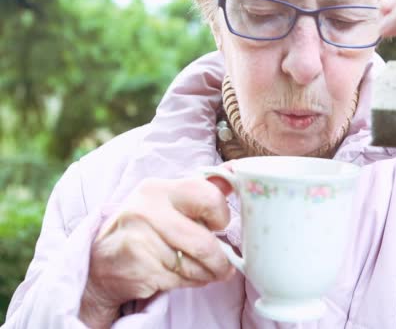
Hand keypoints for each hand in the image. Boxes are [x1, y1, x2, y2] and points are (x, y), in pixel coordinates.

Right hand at [79, 175, 235, 326]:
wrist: (102, 261)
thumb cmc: (147, 228)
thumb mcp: (170, 201)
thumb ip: (203, 188)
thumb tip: (236, 170)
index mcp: (159, 189)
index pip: (208, 196)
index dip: (221, 215)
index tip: (218, 225)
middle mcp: (147, 211)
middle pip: (204, 242)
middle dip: (220, 260)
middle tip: (224, 264)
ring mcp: (140, 241)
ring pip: (195, 266)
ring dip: (206, 274)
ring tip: (202, 270)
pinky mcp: (139, 268)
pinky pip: (180, 281)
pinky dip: (190, 283)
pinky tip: (180, 275)